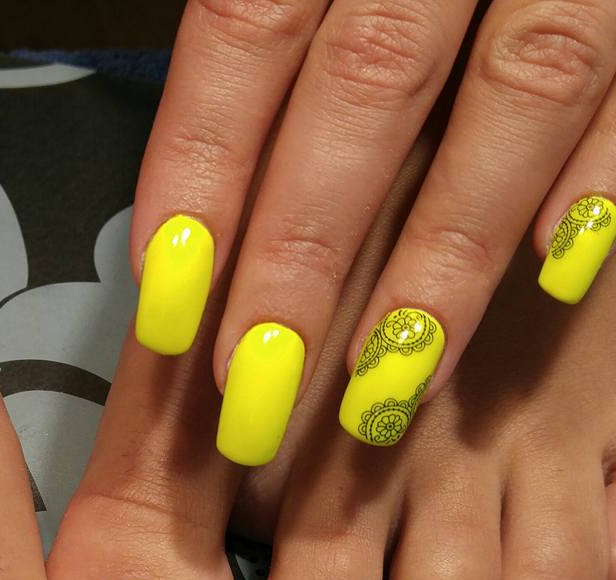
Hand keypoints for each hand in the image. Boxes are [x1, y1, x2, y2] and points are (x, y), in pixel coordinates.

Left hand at [132, 0, 615, 458]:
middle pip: (364, 84)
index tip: (167, 295)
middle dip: (301, 251)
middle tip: (255, 383)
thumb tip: (194, 221)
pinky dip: (598, 181)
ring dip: (443, 258)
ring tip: (385, 384)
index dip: (199, 166)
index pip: (246, 28)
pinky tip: (550, 274)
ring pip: (516, 93)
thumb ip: (271, 51)